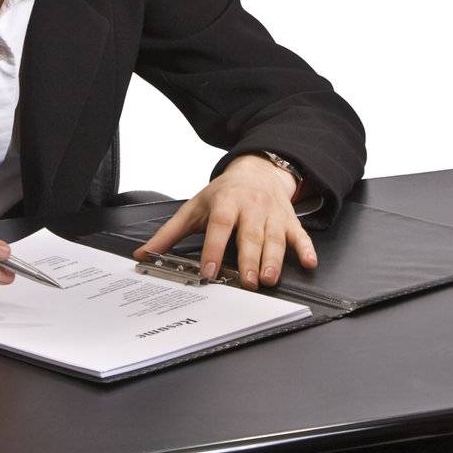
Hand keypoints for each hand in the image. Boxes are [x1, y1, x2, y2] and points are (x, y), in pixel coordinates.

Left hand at [132, 154, 314, 289]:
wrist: (257, 170)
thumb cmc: (224, 193)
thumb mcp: (194, 208)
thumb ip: (169, 233)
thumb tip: (143, 253)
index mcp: (225, 203)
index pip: (219, 226)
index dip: (213, 248)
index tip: (208, 270)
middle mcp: (251, 207)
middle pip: (250, 235)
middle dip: (249, 258)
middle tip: (247, 282)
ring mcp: (272, 214)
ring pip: (275, 238)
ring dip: (274, 259)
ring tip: (269, 279)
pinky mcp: (289, 220)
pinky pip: (300, 235)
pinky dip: (306, 249)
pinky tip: (309, 262)